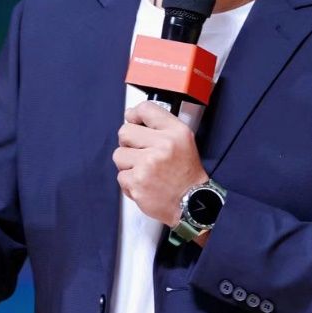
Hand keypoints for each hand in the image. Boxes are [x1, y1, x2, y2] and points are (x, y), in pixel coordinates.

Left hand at [113, 100, 208, 226]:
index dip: (135, 115)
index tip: (134, 121)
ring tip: (144, 171)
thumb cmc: (185, 173)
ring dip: (128, 164)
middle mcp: (163, 146)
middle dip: (129, 143)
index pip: (146, 109)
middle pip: (125, 132)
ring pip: (119, 155)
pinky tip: (144, 184)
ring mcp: (148, 165)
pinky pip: (120, 176)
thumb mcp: (183, 140)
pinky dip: (129, 182)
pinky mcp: (137, 183)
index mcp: (175, 133)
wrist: (192, 203)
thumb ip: (159, 124)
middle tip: (142, 153)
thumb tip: (130, 114)